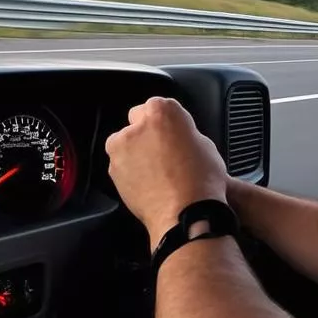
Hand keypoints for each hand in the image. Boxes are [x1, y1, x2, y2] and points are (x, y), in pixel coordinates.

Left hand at [105, 97, 227, 250]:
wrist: (185, 213)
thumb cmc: (201, 179)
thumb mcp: (204, 144)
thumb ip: (183, 131)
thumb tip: (177, 136)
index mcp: (162, 111)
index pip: (158, 105)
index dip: (167, 120)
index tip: (173, 131)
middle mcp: (137, 126)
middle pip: (137, 121)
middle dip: (147, 131)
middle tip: (164, 151)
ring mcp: (122, 149)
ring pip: (126, 143)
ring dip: (136, 151)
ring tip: (158, 171)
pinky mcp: (113, 171)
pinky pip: (122, 164)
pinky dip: (131, 170)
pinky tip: (150, 183)